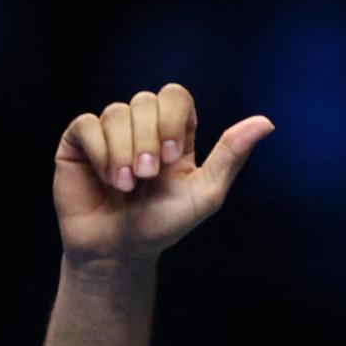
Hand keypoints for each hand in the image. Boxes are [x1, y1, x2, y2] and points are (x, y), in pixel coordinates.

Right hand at [53, 83, 273, 268]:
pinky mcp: (79, 142)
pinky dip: (100, 152)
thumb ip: (231, 155)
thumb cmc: (162, 225)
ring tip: (126, 185)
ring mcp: (109, 132)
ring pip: (116, 112)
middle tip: (147, 177)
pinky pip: (87, 124)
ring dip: (123, 151)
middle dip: (147, 140)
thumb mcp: (205, 193)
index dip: (172, 119)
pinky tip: (107, 178)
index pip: (175, 95)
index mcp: (174, 134)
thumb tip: (266, 122)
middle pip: (145, 100)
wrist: (119, 250)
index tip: (172, 157)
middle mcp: (142, 127)